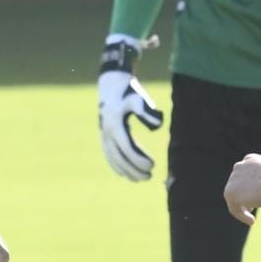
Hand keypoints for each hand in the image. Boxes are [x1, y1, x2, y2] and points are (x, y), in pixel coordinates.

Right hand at [98, 36, 163, 180]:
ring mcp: (103, 134)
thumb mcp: (139, 98)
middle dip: (134, 170)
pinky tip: (125, 173)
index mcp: (115, 125)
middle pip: (120, 158)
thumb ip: (148, 112)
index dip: (139, 160)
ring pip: (113, 159)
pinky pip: (108, 155)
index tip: (153, 165)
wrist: (111, 83)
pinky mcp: (104, 135)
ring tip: (140, 179)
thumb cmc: (129, 90)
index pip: (127, 149)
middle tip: (150, 176)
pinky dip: (116, 166)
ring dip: (126, 171)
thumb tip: (156, 127)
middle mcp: (107, 132)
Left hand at [224, 153, 260, 225]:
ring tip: (251, 218)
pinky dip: (242, 215)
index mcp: (249, 159)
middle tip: (251, 209)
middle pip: (238, 186)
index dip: (250, 186)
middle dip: (245, 196)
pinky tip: (252, 221)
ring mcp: (232, 179)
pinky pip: (233, 207)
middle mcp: (238, 167)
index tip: (257, 196)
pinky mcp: (230, 193)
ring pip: (235, 197)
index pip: (246, 174)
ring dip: (242, 207)